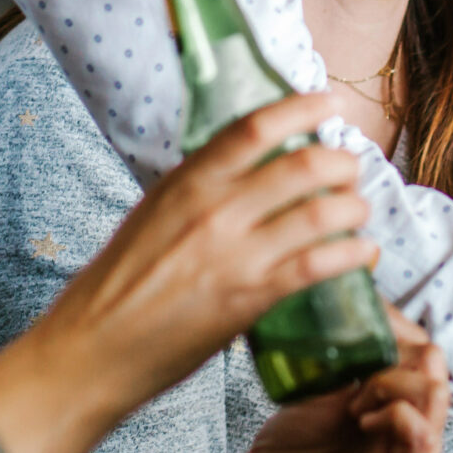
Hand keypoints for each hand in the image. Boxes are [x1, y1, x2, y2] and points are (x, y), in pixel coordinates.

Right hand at [0, 91, 377, 452]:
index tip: (332, 102)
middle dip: (343, 163)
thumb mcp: (153, 214)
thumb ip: (199, 190)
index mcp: (187, 181)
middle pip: (304, 165)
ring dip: (354, 208)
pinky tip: (361, 254)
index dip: (304, 107)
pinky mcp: (249, 300)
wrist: (91, 350)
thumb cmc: (118, 285)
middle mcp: (214, 210)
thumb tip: (244, 171)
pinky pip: (319, 266)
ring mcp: (234, 254)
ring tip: (359, 212)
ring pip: (322, 212)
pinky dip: (352, 254)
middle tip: (351, 170)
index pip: (256, 127)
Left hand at [209, 319, 450, 452]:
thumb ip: (358, 366)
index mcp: (397, 405)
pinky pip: (422, 437)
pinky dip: (393, 414)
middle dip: (397, 356)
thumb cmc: (288, 447)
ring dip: (391, 383)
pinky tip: (361, 421)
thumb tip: (375, 324)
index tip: (362, 339)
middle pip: (438, 370)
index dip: (400, 335)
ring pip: (436, 395)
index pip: (428, 356)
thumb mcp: (326, 390)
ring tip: (355, 405)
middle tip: (357, 379)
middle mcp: (410, 431)